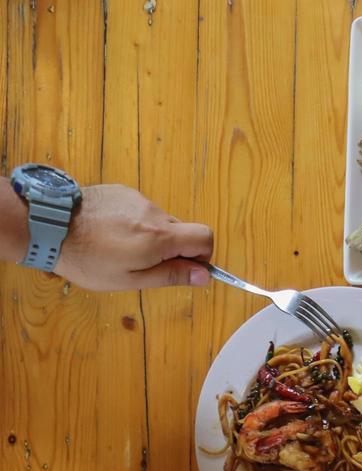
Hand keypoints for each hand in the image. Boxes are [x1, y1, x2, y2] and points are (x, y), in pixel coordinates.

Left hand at [52, 185, 212, 289]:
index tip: (181, 267)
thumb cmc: (87, 260)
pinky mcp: (122, 191)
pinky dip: (134, 222)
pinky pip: (141, 209)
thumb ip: (171, 275)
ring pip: (159, 221)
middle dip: (171, 248)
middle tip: (141, 263)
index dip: (201, 255)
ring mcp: (137, 199)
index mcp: (160, 237)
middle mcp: (154, 213)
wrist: (48, 225)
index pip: (205, 238)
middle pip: (182, 231)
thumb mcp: (130, 279)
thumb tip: (205, 275)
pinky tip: (110, 231)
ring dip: (150, 236)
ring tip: (119, 246)